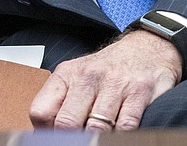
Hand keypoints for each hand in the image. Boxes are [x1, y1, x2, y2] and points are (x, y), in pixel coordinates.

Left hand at [29, 30, 180, 130]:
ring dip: (96, 138)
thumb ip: (62, 102)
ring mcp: (114, 84)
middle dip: (71, 139)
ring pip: (95, 127)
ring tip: (97, 139)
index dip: (46, 131)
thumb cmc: (107, 69)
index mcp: (66, 75)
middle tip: (78, 141)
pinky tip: (118, 133)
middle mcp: (87, 78)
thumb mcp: (77, 77)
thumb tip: (47, 131)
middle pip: (66, 123)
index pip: (41, 111)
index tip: (55, 137)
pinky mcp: (138, 92)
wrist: (145, 49)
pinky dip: (121, 135)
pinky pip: (125, 126)